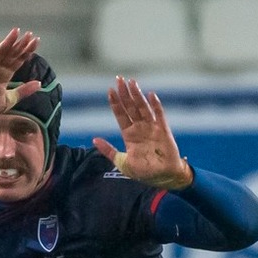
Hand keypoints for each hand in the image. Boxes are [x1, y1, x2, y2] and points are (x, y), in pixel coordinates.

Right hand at [0, 28, 41, 123]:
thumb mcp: (9, 100)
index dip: (27, 51)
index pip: (18, 60)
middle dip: (20, 44)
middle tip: (29, 34)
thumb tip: (40, 83)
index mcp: (5, 75)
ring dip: (7, 42)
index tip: (36, 41)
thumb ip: (23, 91)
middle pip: (11, 53)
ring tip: (15, 33)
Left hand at [92, 76, 190, 190]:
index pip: (121, 115)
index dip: (115, 103)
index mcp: (129, 134)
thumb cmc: (144, 171)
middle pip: (131, 107)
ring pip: (143, 108)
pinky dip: (156, 105)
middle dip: (125, 93)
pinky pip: (159, 115)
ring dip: (137, 95)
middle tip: (119, 79)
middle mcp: (140, 128)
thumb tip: (94, 140)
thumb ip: (108, 150)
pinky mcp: (163, 131)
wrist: (163, 178)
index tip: (110, 90)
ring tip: (132, 82)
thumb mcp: (122, 162)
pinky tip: (151, 95)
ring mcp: (151, 128)